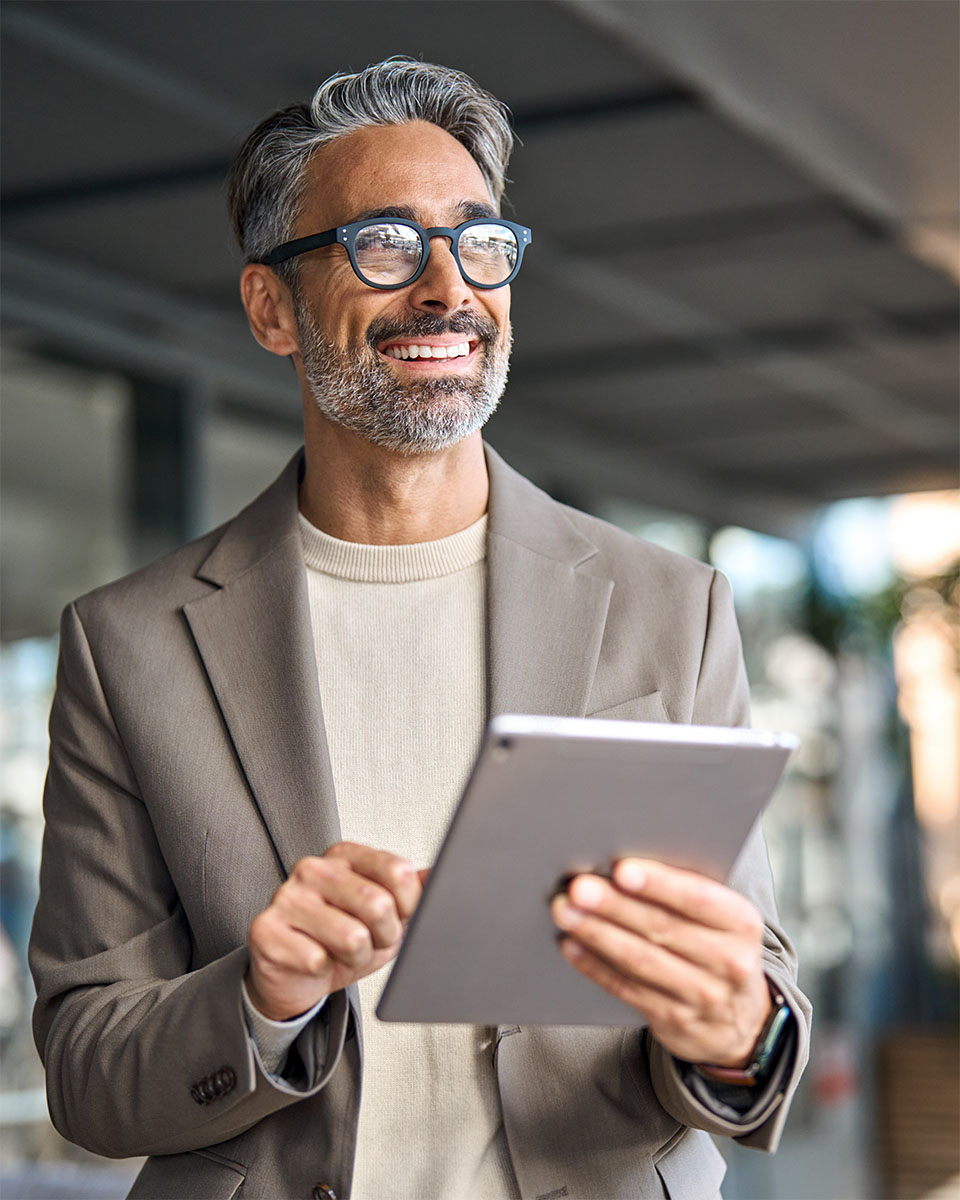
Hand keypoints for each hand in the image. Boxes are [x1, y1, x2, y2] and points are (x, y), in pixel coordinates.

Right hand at [245, 842, 424, 1020]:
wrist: (296, 976)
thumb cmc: (342, 940)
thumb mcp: (388, 915)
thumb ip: (415, 891)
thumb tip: (441, 874)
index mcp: (345, 855)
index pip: (398, 871)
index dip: (410, 907)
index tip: (401, 917)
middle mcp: (313, 868)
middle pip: (378, 904)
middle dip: (385, 936)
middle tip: (371, 941)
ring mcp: (286, 896)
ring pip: (351, 937)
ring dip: (357, 958)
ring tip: (344, 953)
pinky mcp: (265, 929)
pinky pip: (317, 960)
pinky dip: (324, 971)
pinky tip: (315, 961)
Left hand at [551, 858, 770, 1065]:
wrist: (742, 1021)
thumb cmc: (719, 948)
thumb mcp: (724, 920)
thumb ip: (687, 893)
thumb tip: (624, 866)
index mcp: (741, 923)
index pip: (698, 899)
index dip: (659, 884)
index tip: (622, 869)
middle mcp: (728, 962)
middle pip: (662, 928)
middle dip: (615, 906)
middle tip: (579, 887)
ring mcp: (702, 997)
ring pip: (640, 961)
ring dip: (597, 933)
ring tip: (566, 912)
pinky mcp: (674, 1021)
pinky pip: (627, 989)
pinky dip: (595, 966)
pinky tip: (572, 946)